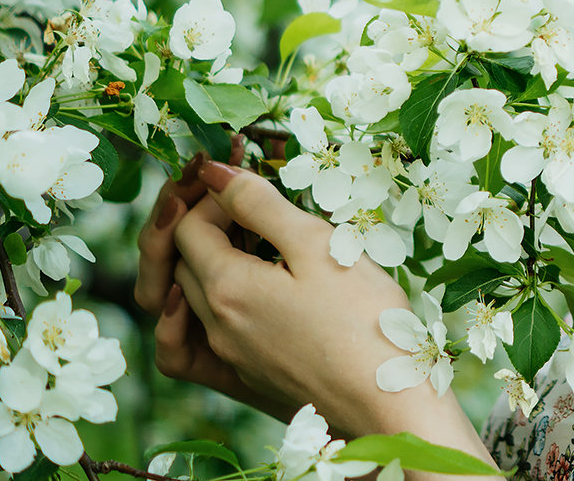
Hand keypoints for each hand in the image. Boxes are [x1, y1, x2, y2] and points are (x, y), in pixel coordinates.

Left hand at [172, 161, 496, 477]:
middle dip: (206, 223)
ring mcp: (231, 357)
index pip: (189, 227)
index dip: (214, 195)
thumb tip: (214, 171)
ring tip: (251, 242)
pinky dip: (207, 311)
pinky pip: (202, 342)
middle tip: (250, 204)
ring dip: (207, 262)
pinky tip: (242, 296)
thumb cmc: (364, 319)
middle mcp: (216, 326)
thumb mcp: (316, 244)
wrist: (390, 402)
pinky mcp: (249, 378)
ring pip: (191, 298)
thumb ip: (260, 204)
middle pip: (183, 261)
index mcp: (227, 288)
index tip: (253, 182)